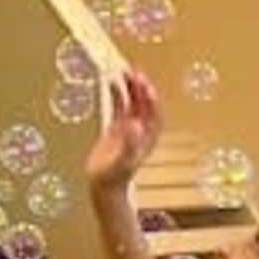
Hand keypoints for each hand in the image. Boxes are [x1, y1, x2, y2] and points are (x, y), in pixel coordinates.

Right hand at [84, 65, 162, 189]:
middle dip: (141, 89)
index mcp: (148, 138)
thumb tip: (135, 125)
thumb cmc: (115, 177)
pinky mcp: (116, 127)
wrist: (104, 187)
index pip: (154, 115)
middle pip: (145, 105)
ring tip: (124, 71)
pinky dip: (117, 94)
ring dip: (130, 88)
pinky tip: (112, 82)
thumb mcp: (123, 161)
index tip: (146, 87)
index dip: (152, 101)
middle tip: (135, 73)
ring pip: (133, 102)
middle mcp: (142, 130)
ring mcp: (129, 127)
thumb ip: (130, 144)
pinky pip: (119, 106)